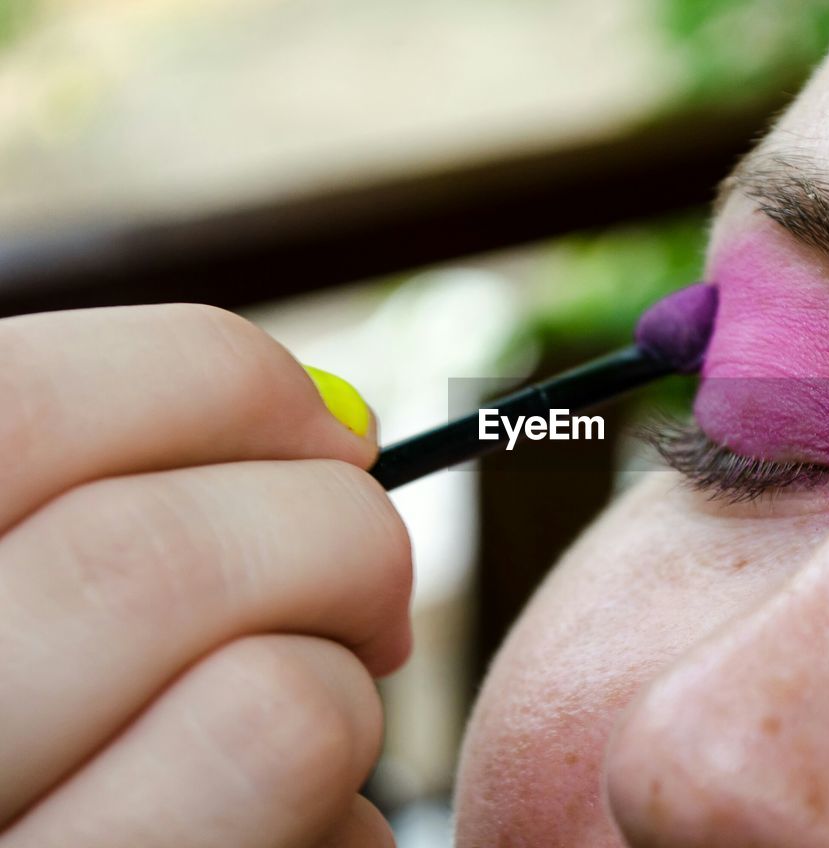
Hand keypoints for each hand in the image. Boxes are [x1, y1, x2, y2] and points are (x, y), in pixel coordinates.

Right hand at [0, 305, 411, 846]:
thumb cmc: (67, 718)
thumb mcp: (36, 589)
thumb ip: (122, 491)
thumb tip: (336, 420)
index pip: (31, 407)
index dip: (220, 381)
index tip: (330, 434)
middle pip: (164, 561)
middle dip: (337, 540)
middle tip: (368, 586)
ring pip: (279, 714)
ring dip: (346, 694)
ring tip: (314, 717)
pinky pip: (337, 842)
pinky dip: (351, 816)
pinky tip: (290, 826)